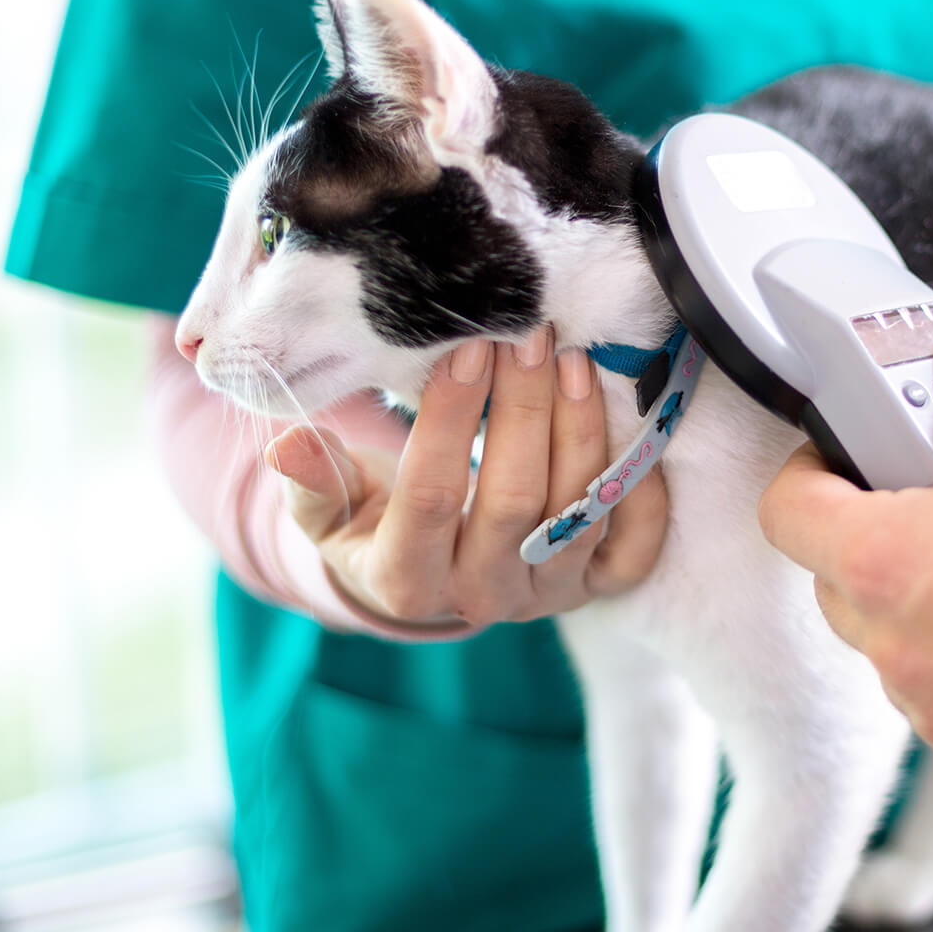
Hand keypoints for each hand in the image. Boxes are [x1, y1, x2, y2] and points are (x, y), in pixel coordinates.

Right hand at [266, 327, 668, 627]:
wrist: (427, 583)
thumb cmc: (373, 527)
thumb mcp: (327, 513)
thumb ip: (312, 481)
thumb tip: (289, 445)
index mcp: (405, 581)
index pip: (430, 496)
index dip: (449, 421)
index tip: (464, 349)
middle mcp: (481, 596)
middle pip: (514, 500)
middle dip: (524, 409)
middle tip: (529, 335)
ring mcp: (545, 595)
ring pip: (577, 515)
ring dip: (580, 430)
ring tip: (572, 358)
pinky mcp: (595, 588)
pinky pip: (635, 548)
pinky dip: (642, 489)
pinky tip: (629, 426)